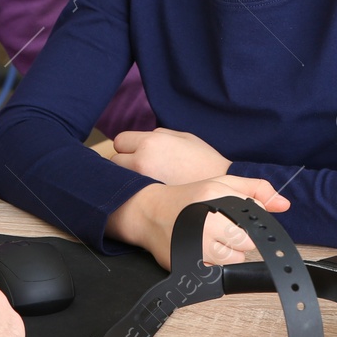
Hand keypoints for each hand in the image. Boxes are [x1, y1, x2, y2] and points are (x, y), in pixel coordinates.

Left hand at [105, 128, 230, 185]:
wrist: (221, 190)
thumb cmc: (205, 162)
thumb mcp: (185, 137)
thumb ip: (159, 134)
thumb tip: (141, 138)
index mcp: (151, 142)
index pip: (120, 141)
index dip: (128, 146)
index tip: (137, 152)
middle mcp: (142, 161)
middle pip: (115, 161)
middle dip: (125, 163)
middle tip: (141, 169)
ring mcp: (142, 184)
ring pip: (120, 180)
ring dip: (127, 180)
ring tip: (144, 183)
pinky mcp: (147, 202)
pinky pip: (130, 196)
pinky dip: (135, 195)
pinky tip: (149, 196)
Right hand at [105, 176, 289, 269]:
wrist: (149, 212)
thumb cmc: (188, 198)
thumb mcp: (221, 184)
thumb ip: (255, 189)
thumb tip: (285, 204)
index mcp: (217, 201)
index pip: (254, 223)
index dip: (247, 221)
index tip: (235, 218)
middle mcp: (206, 226)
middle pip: (246, 245)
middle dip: (238, 237)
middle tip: (220, 226)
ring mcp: (196, 247)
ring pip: (233, 260)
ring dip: (227, 251)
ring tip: (209, 236)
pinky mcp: (187, 264)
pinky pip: (216, 269)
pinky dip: (212, 261)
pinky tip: (200, 247)